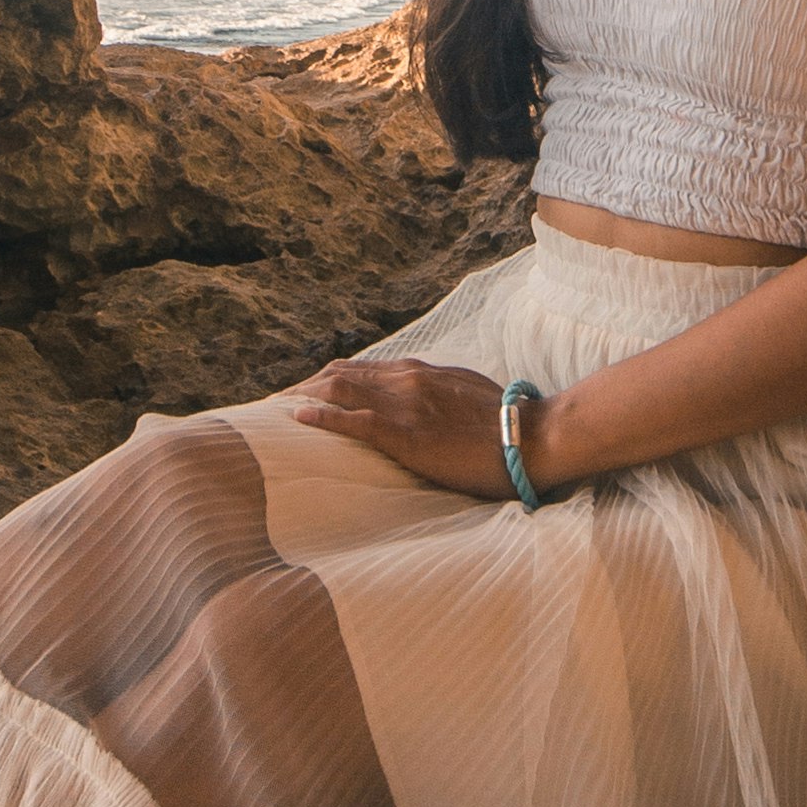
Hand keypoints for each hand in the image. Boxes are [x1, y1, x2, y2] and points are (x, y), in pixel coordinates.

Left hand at [286, 357, 524, 498]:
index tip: (306, 391)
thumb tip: (429, 404)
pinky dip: (322, 416)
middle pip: (341, 375)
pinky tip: (298, 418)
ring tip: (274, 408)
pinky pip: (352, 420)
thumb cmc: (507, 425)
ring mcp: (404, 404)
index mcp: (421, 372)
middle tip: (277, 401)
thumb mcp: (469, 396)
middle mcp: (407, 379)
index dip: (329, 379)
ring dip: (302, 396)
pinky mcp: (405, 433)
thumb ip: (441, 394)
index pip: (362, 369)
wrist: (531, 437)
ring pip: (339, 390)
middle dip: (305, 386)